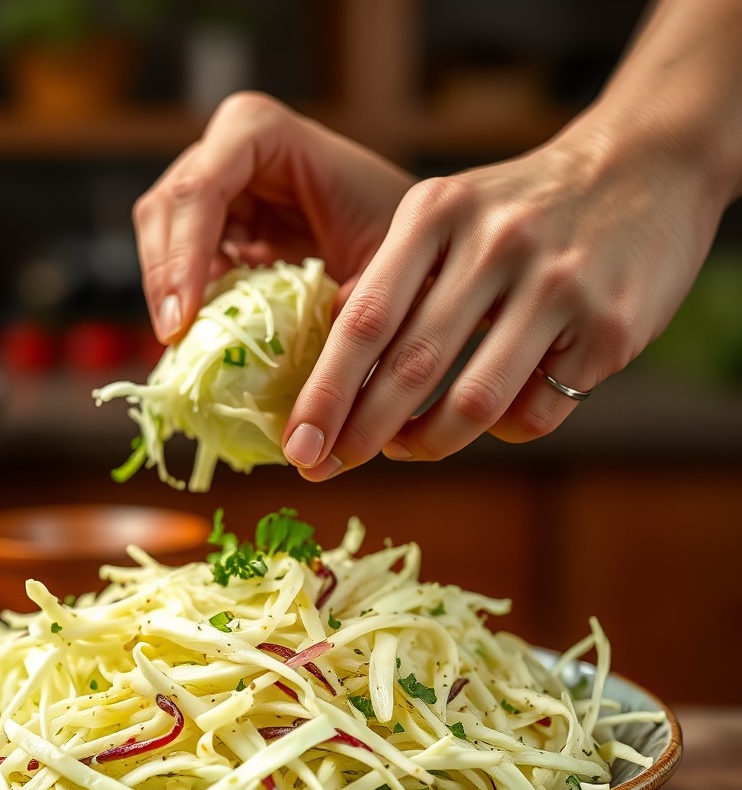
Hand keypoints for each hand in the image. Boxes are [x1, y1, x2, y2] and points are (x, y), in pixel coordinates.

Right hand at [133, 91, 414, 344]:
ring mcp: (217, 188)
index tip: (185, 318)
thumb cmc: (403, 230)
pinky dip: (188, 299)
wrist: (413, 234)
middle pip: (165, 209)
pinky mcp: (217, 228)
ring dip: (170, 292)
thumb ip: (348, 297)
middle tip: (176, 339)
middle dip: (165, 277)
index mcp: (263, 132)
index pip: (201, 186)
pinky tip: (207, 332)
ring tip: (189, 342)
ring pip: (160, 238)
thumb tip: (316, 358)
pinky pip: (181, 264)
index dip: (184, 253)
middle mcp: (228, 150)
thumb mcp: (385, 261)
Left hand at [281, 113, 729, 478]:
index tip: (297, 445)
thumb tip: (323, 358)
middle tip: (330, 467)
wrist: (647, 167)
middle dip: (360, 434)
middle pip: (410, 369)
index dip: (324, 393)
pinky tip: (487, 419)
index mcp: (438, 212)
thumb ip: (389, 278)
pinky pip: (533, 413)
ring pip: (472, 405)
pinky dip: (499, 431)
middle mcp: (497, 244)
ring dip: (427, 443)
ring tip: (405, 447)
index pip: (364, 320)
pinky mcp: (607, 328)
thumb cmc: (520, 209)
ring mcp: (557, 286)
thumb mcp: (445, 214)